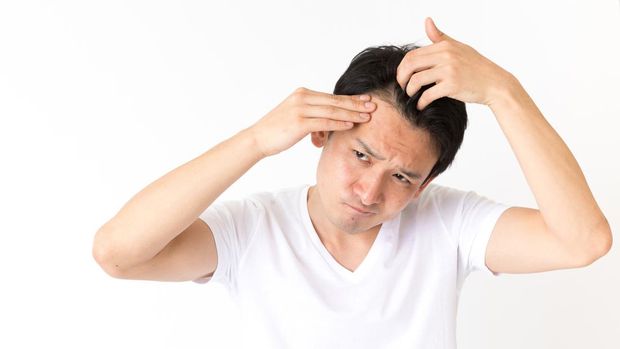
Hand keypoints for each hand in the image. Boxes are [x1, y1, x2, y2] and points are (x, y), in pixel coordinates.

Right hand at [248, 87, 375, 156]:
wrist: (258, 139)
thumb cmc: (278, 131)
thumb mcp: (296, 117)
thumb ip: (313, 115)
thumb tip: (330, 123)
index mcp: (303, 94)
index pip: (332, 97)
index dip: (351, 99)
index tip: (366, 100)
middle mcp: (302, 98)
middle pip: (335, 101)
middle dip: (356, 104)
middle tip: (374, 105)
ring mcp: (300, 109)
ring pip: (332, 110)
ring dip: (352, 113)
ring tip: (367, 116)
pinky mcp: (299, 122)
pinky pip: (324, 122)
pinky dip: (339, 123)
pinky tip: (351, 124)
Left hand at [396, 17, 515, 109]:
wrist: (495, 83)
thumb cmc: (475, 66)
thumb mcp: (458, 47)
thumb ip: (440, 37)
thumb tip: (427, 21)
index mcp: (445, 46)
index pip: (412, 55)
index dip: (402, 67)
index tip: (402, 77)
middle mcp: (446, 55)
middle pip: (410, 65)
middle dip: (401, 78)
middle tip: (402, 87)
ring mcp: (449, 70)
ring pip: (416, 80)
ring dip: (409, 90)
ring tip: (411, 96)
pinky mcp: (452, 86)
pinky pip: (427, 94)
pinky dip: (420, 102)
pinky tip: (420, 105)